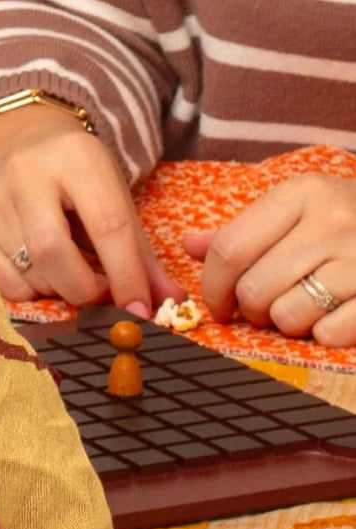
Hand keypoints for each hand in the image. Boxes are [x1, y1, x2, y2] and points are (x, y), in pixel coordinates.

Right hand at [0, 104, 181, 312]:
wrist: (14, 141)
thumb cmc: (74, 175)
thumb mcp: (112, 196)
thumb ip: (140, 251)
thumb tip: (167, 301)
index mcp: (76, 158)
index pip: (107, 226)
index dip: (126, 275)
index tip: (139, 309)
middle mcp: (27, 174)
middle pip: (54, 253)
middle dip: (84, 288)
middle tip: (99, 293)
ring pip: (30, 273)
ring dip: (60, 289)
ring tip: (71, 272)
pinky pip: (4, 284)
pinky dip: (31, 291)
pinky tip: (41, 272)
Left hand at [183, 172, 355, 345]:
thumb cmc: (350, 218)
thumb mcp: (299, 208)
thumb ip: (244, 229)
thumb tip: (188, 244)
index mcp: (303, 194)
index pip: (229, 250)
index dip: (213, 286)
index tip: (218, 303)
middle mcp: (334, 222)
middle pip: (255, 289)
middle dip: (250, 309)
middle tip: (264, 307)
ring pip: (288, 316)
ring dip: (288, 322)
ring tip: (305, 305)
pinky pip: (330, 334)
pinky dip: (325, 333)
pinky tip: (336, 314)